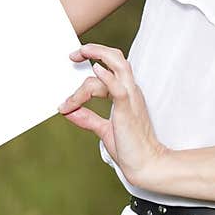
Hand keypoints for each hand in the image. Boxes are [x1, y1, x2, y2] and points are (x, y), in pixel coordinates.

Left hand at [58, 43, 169, 187]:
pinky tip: (95, 70)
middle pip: (117, 58)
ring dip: (99, 55)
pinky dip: (106, 77)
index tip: (74, 65)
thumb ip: (88, 119)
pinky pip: (118, 88)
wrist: (145, 164)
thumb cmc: (130, 148)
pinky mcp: (127, 110)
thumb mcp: (103, 129)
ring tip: (81, 53)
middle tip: (74, 53)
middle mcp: (130, 92)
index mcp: (126, 95)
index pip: (110, 69)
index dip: (92, 64)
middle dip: (95, 50)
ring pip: (118, 65)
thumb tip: (69, 112)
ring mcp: (130, 99)